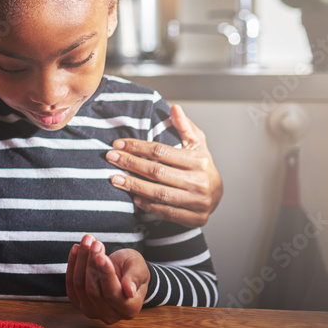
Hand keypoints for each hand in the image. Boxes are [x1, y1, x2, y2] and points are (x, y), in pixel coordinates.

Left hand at [66, 234, 147, 324]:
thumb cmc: (133, 269)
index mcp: (129, 309)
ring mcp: (92, 312)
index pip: (113, 294)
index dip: (105, 275)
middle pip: (93, 291)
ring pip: (79, 286)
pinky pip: (70, 285)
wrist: (123, 272)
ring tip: (87, 241)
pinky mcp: (78, 303)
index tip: (101, 256)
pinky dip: (71, 265)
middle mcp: (110, 316)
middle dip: (91, 264)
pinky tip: (76, 249)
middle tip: (95, 243)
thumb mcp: (139, 268)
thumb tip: (129, 290)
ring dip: (80, 261)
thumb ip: (135, 278)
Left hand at [106, 104, 222, 226]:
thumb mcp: (197, 143)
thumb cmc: (200, 164)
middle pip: (157, 172)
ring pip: (160, 193)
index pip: (161, 151)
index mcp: (199, 160)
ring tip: (115, 179)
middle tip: (111, 158)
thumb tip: (174, 108)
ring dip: (134, 186)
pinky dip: (149, 206)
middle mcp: (200, 181)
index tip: (118, 144)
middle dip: (131, 164)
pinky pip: (168, 213)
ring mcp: (198, 202)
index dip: (137, 147)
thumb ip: (184, 127)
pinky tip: (134, 199)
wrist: (217, 194)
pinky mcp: (196, 219)